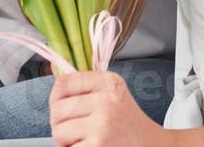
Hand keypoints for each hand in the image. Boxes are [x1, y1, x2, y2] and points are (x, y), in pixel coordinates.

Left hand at [49, 69, 169, 146]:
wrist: (152, 146)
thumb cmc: (126, 122)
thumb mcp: (111, 93)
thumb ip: (84, 84)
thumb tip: (51, 66)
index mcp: (108, 82)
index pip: (63, 83)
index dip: (58, 99)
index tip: (67, 108)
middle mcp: (106, 100)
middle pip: (56, 109)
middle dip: (61, 123)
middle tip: (77, 129)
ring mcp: (102, 124)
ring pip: (58, 131)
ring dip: (66, 140)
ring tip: (84, 139)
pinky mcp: (98, 146)